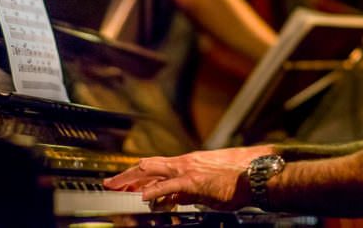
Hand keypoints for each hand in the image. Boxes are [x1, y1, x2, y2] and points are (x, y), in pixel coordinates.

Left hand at [103, 145, 274, 209]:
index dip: (137, 174)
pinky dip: (154, 191)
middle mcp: (184, 163)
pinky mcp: (193, 182)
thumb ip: (187, 192)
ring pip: (152, 172)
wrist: (252, 176)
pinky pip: (169, 186)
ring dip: (132, 180)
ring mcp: (187, 171)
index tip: (124, 181)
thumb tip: (173, 199)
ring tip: (117, 187)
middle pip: (147, 167)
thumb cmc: (234, 181)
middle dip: (127, 176)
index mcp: (187, 164)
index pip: (155, 167)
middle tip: (111, 183)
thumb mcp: (205, 188)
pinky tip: (142, 197)